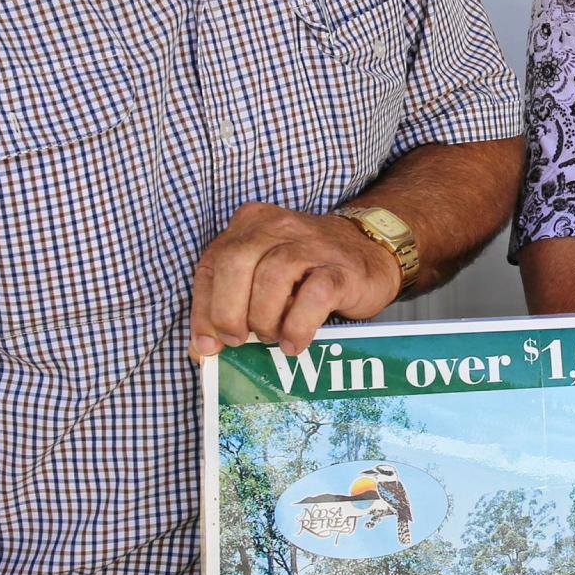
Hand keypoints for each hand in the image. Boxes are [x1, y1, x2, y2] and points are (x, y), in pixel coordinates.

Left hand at [191, 203, 404, 356]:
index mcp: (250, 224)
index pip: (211, 264)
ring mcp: (311, 245)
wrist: (371, 252)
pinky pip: (312, 297)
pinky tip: (295, 343)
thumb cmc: (308, 271)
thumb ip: (230, 305)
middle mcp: (277, 226)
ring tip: (272, 337)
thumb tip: (203, 350)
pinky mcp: (340, 269)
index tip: (209, 344)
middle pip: (235, 262)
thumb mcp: (262, 277)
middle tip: (238, 339)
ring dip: (265, 319)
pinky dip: (298, 326)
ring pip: (272, 278)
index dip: (203, 309)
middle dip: (228, 311)